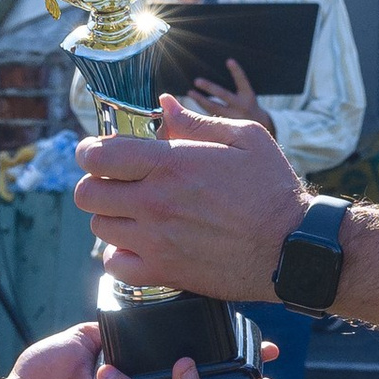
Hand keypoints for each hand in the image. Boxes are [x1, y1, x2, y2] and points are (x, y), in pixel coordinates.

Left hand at [75, 92, 307, 303]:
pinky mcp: (164, 272)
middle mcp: (155, 203)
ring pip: (99, 227)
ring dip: (111, 216)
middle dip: (97, 182)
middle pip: (87, 193)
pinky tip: (139, 245)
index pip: (97, 156)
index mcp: (171, 165)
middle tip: (118, 183)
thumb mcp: (245, 139)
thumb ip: (196, 122)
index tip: (99, 153)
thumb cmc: (273, 190)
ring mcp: (156, 241)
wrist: (291, 247)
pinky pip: (114, 266)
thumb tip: (163, 105)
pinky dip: (120, 256)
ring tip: (135, 213)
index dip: (89, 151)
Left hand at [187, 57, 275, 133]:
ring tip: (190, 93)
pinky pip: (211, 119)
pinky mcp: (226, 127)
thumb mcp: (246, 96)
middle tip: (197, 81)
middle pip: (223, 95)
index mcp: (248, 96)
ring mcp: (233, 118)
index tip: (229, 61)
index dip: (236, 71)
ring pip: (213, 108)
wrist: (259, 127)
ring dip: (200, 100)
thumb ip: (233, 89)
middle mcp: (241, 106)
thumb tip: (213, 79)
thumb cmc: (247, 105)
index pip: (242, 81)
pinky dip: (201, 113)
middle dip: (209, 87)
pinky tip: (191, 108)